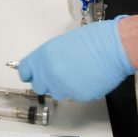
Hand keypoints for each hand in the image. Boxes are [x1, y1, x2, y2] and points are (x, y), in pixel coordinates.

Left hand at [18, 16, 134, 101]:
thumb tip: (46, 65)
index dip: (30, 73)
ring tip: (77, 74)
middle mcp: (50, 73)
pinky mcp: (77, 96)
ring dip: (63, 87)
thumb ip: (49, 57)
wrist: (112, 48)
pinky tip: (88, 78)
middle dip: (46, 82)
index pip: (25, 71)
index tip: (32, 75)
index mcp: (44, 56)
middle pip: (38, 86)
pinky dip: (79, 90)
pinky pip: (74, 96)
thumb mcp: (62, 43)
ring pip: (57, 93)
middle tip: (59, 75)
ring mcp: (63, 86)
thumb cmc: (92, 39)